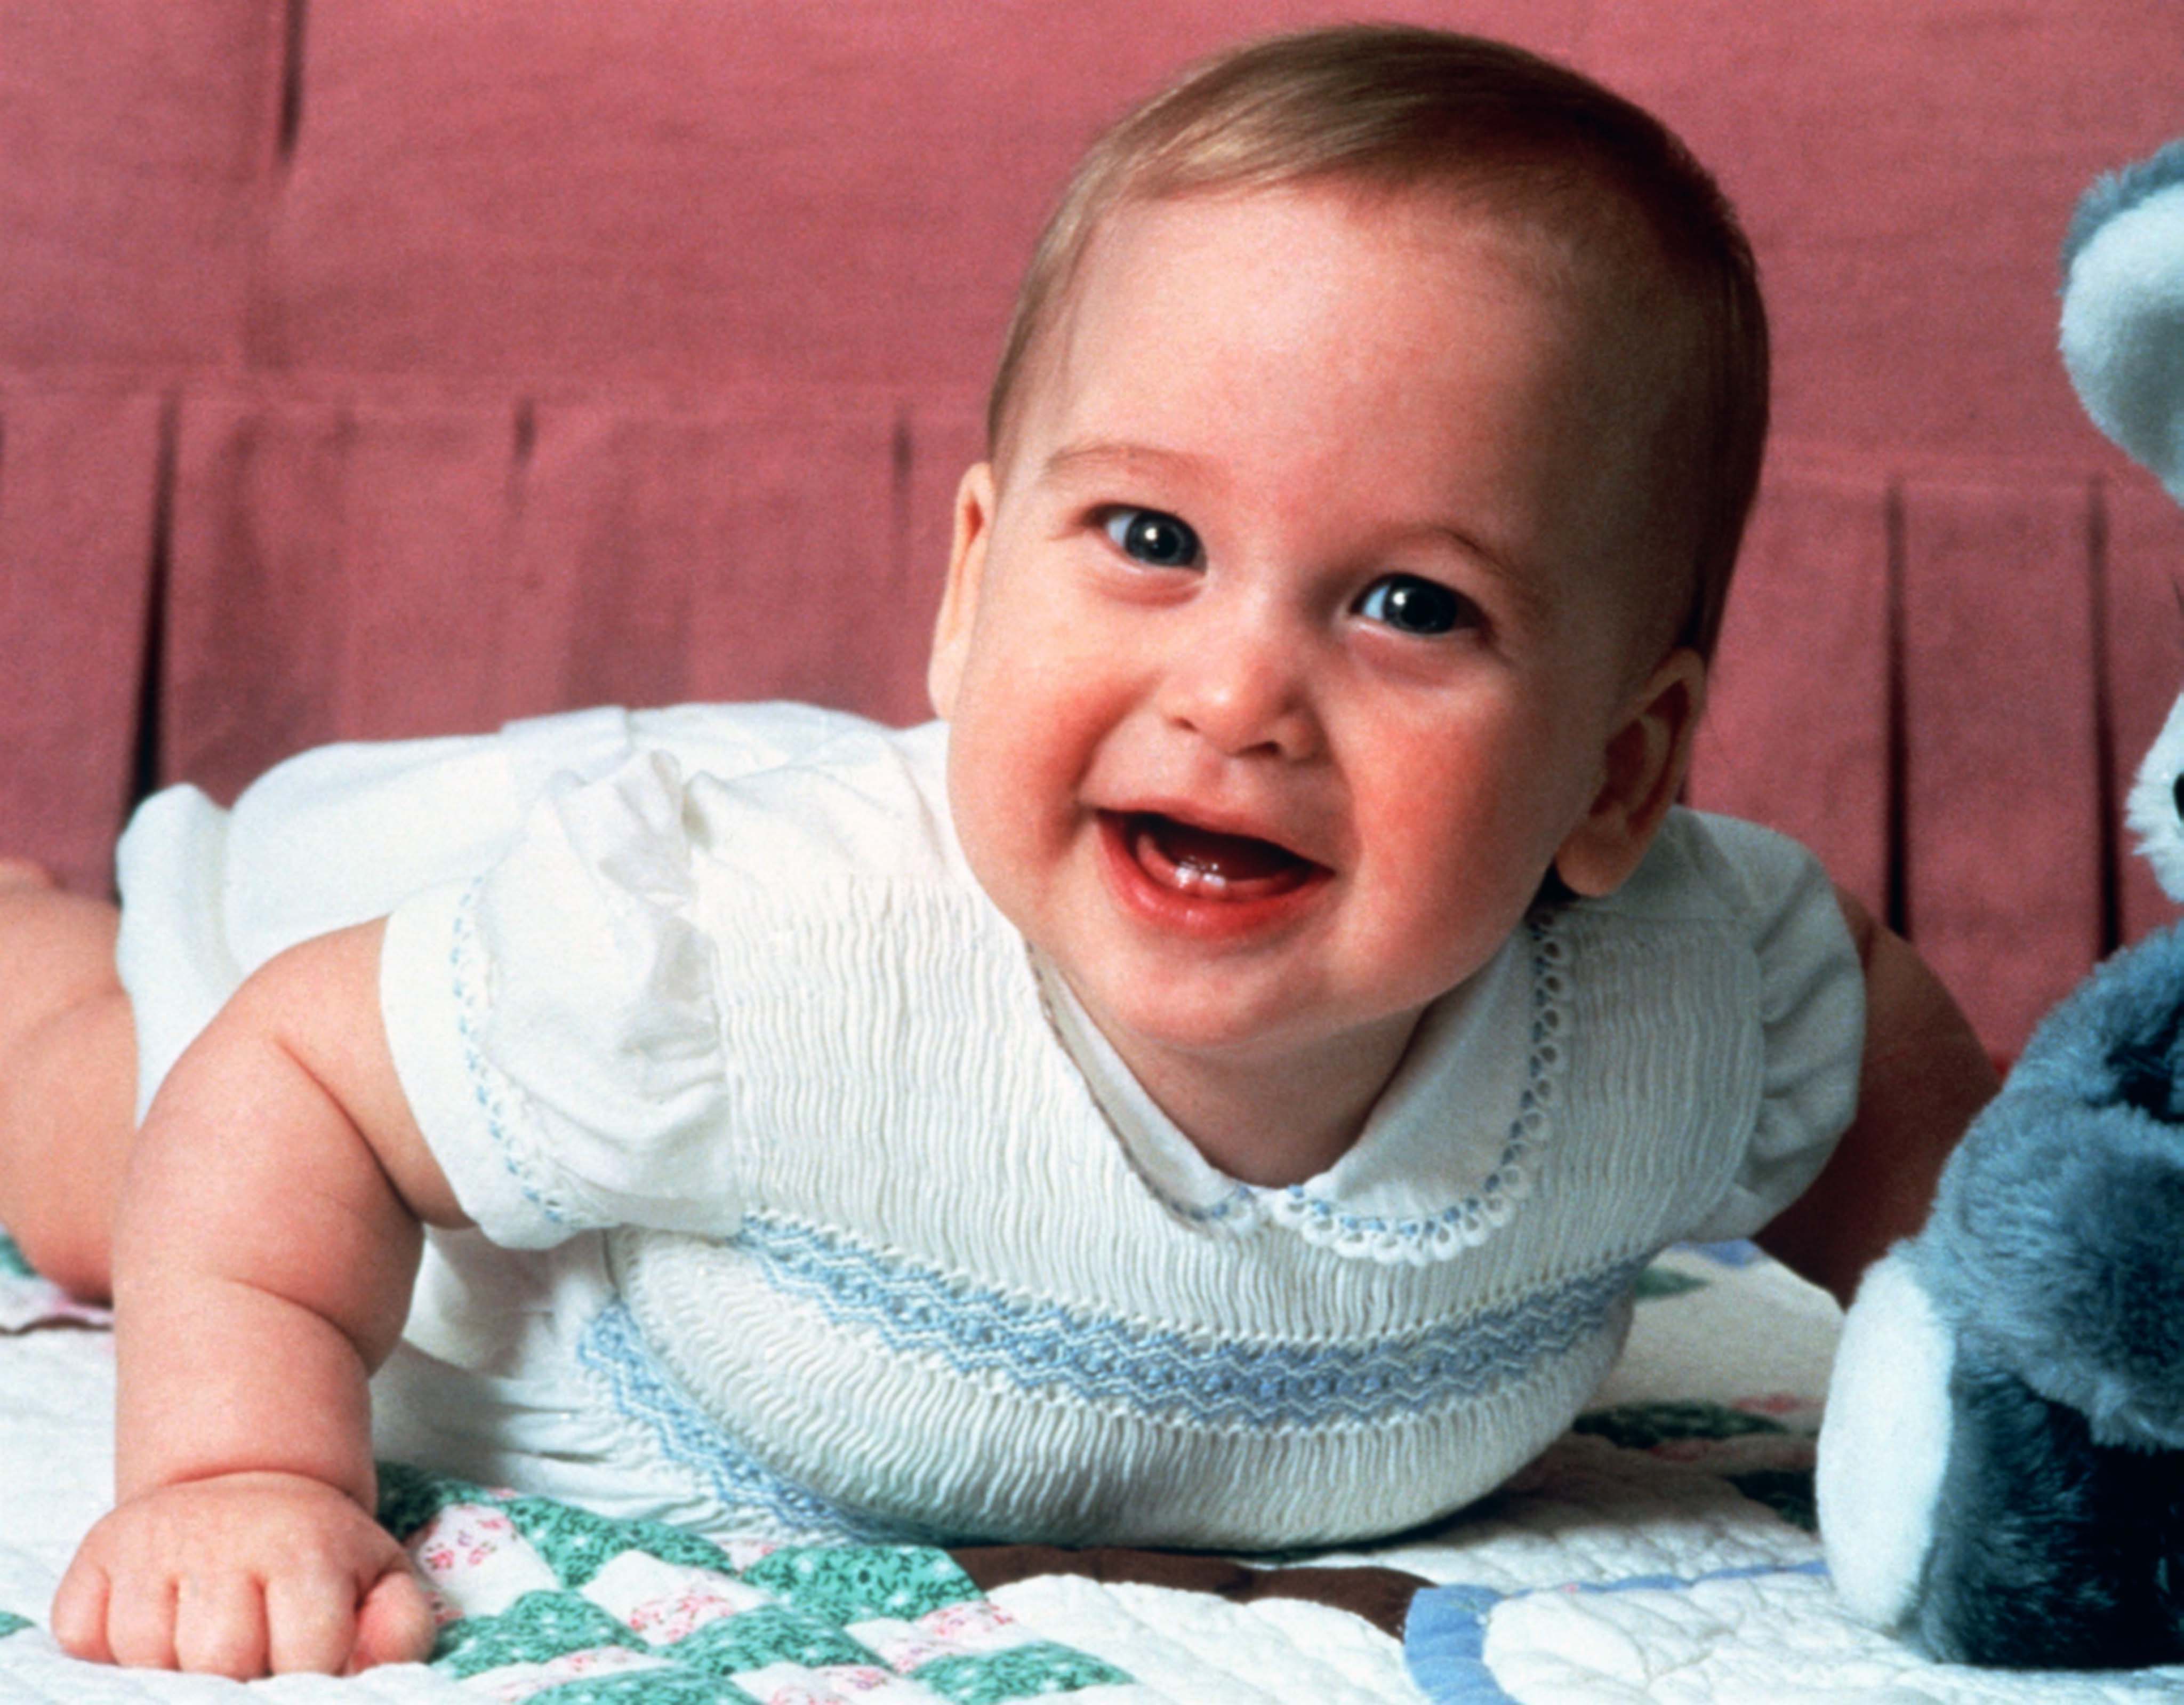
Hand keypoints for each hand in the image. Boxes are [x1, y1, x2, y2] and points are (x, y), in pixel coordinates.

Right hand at [51, 1471, 436, 1676]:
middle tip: (254, 1650)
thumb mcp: (378, 1577)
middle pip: (218, 1662)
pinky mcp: (95, 1554)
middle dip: (239, 1677)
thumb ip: (397, 1628)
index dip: (308, 1673)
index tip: (308, 1659)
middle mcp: (224, 1536)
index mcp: (306, 1546)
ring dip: (173, 1668)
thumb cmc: (315, 1555)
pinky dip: (108, 1651)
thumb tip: (369, 1667)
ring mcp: (152, 1543)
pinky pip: (82, 1639)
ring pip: (145, 1658)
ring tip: (207, 1637)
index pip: (306, 1653)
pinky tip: (157, 1623)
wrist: (245, 1488)